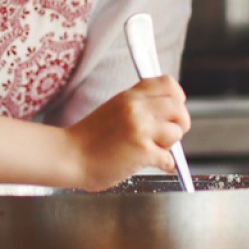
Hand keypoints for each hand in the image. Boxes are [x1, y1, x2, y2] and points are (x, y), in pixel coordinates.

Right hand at [68, 76, 189, 189]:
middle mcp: (137, 108)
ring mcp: (140, 129)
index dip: (177, 98)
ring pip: (176, 132)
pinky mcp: (142, 151)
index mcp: (130, 96)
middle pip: (178, 108)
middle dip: (179, 124)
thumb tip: (169, 113)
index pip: (168, 84)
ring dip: (169, 145)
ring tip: (152, 149)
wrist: (69, 156)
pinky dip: (165, 164)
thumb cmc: (89, 138)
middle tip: (168, 135)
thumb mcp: (114, 109)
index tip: (173, 110)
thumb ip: (139, 106)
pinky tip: (154, 163)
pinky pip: (169, 158)